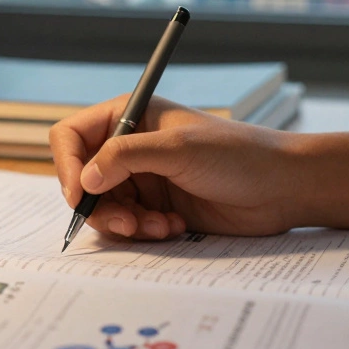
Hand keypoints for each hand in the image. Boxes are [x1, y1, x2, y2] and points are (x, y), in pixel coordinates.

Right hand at [49, 94, 300, 239]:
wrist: (282, 187)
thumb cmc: (236, 154)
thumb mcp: (177, 149)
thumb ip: (125, 158)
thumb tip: (84, 180)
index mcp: (130, 117)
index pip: (72, 136)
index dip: (67, 165)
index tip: (78, 196)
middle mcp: (131, 147)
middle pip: (84, 180)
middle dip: (101, 206)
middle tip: (127, 224)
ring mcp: (144, 179)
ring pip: (106, 208)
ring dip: (125, 223)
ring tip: (158, 226)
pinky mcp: (158, 208)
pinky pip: (130, 226)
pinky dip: (144, 231)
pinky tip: (174, 228)